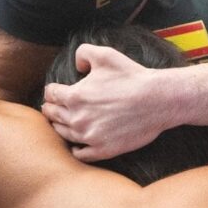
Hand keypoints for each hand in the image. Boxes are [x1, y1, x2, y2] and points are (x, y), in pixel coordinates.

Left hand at [42, 44, 171, 160]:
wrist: (158, 100)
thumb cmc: (132, 76)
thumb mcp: (105, 55)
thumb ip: (83, 53)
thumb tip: (77, 66)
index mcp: (74, 96)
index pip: (50, 95)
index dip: (52, 91)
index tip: (56, 91)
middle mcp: (77, 118)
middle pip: (52, 115)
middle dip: (52, 108)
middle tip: (55, 107)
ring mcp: (89, 137)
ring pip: (63, 134)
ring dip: (61, 127)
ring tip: (65, 123)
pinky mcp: (102, 150)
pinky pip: (80, 154)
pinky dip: (76, 149)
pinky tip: (79, 144)